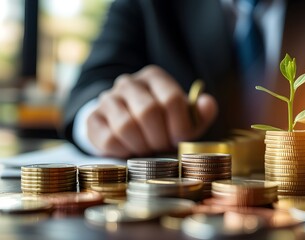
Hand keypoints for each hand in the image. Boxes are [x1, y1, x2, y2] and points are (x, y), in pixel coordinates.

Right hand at [86, 65, 217, 157]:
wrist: (126, 125)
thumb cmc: (162, 123)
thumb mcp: (185, 118)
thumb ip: (200, 113)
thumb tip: (207, 102)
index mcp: (154, 77)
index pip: (171, 99)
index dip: (179, 126)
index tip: (179, 140)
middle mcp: (128, 82)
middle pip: (148, 111)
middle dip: (160, 138)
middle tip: (162, 147)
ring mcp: (107, 99)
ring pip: (126, 126)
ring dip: (141, 146)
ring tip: (147, 149)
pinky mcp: (92, 118)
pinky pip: (108, 139)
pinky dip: (123, 151)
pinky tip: (130, 150)